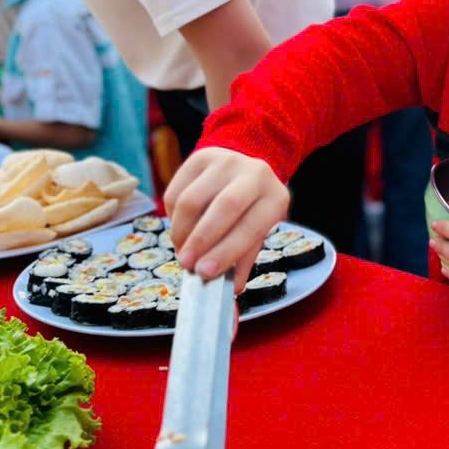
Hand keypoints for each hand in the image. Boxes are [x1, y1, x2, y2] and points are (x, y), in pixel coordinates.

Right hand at [165, 146, 290, 291]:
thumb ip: (242, 261)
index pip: (250, 228)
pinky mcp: (200, 156)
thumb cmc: (251, 210)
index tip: (204, 273)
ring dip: (181, 232)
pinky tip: (181, 228)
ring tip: (183, 251)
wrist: (244, 169)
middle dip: (200, 241)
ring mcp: (226, 161)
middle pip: (223, 208)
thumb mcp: (256, 233)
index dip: (225, 252)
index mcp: (275, 198)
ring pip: (192, 200)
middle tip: (187, 264)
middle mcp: (254, 174)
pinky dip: (172, 217)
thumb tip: (230, 291)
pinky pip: (176, 191)